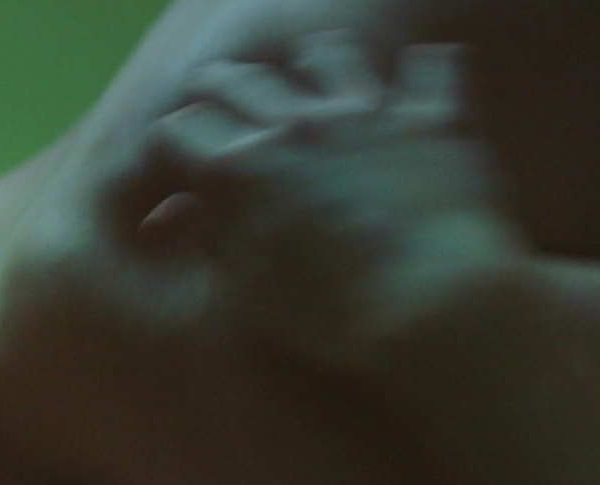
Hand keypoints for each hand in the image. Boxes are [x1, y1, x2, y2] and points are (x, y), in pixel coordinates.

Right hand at [149, 32, 530, 374]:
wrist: (432, 306)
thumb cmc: (330, 314)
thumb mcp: (245, 288)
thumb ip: (212, 239)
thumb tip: (183, 216)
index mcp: (239, 170)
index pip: (178, 130)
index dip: (167, 146)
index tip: (170, 160)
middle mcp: (295, 126)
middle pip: (239, 81)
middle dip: (216, 86)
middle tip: (212, 93)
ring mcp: (367, 113)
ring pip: (327, 54)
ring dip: (310, 64)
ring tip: (308, 74)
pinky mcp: (433, 119)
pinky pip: (430, 66)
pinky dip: (422, 69)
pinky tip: (414, 80)